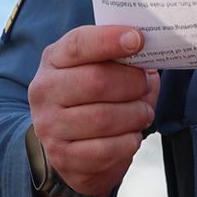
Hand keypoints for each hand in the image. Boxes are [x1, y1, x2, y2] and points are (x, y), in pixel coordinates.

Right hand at [27, 25, 159, 196]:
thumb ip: (120, 59)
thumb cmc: (93, 100)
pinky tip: (130, 135)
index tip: (138, 39)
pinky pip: (107, 149)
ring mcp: (50, 126)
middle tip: (146, 86)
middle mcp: (45, 91)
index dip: (109, 40)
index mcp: (54, 60)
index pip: (78, 44)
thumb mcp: (100, 70)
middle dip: (133, 83)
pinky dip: (129, 141)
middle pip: (97, 81)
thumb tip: (150, 54)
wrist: (71, 149)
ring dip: (136, 114)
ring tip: (142, 113)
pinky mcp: (63, 157)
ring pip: (105, 118)